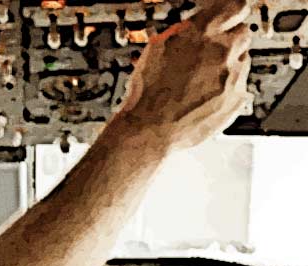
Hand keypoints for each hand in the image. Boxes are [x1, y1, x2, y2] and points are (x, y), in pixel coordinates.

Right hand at [114, 0, 252, 150]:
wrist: (149, 129)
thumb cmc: (148, 93)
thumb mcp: (157, 48)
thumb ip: (184, 32)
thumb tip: (195, 27)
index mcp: (203, 32)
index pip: (235, 7)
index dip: (229, 13)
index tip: (226, 16)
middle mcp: (223, 50)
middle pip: (242, 33)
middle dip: (227, 40)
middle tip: (208, 52)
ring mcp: (234, 76)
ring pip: (241, 61)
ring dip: (226, 66)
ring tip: (200, 81)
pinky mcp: (238, 99)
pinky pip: (239, 87)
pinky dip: (226, 89)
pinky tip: (203, 96)